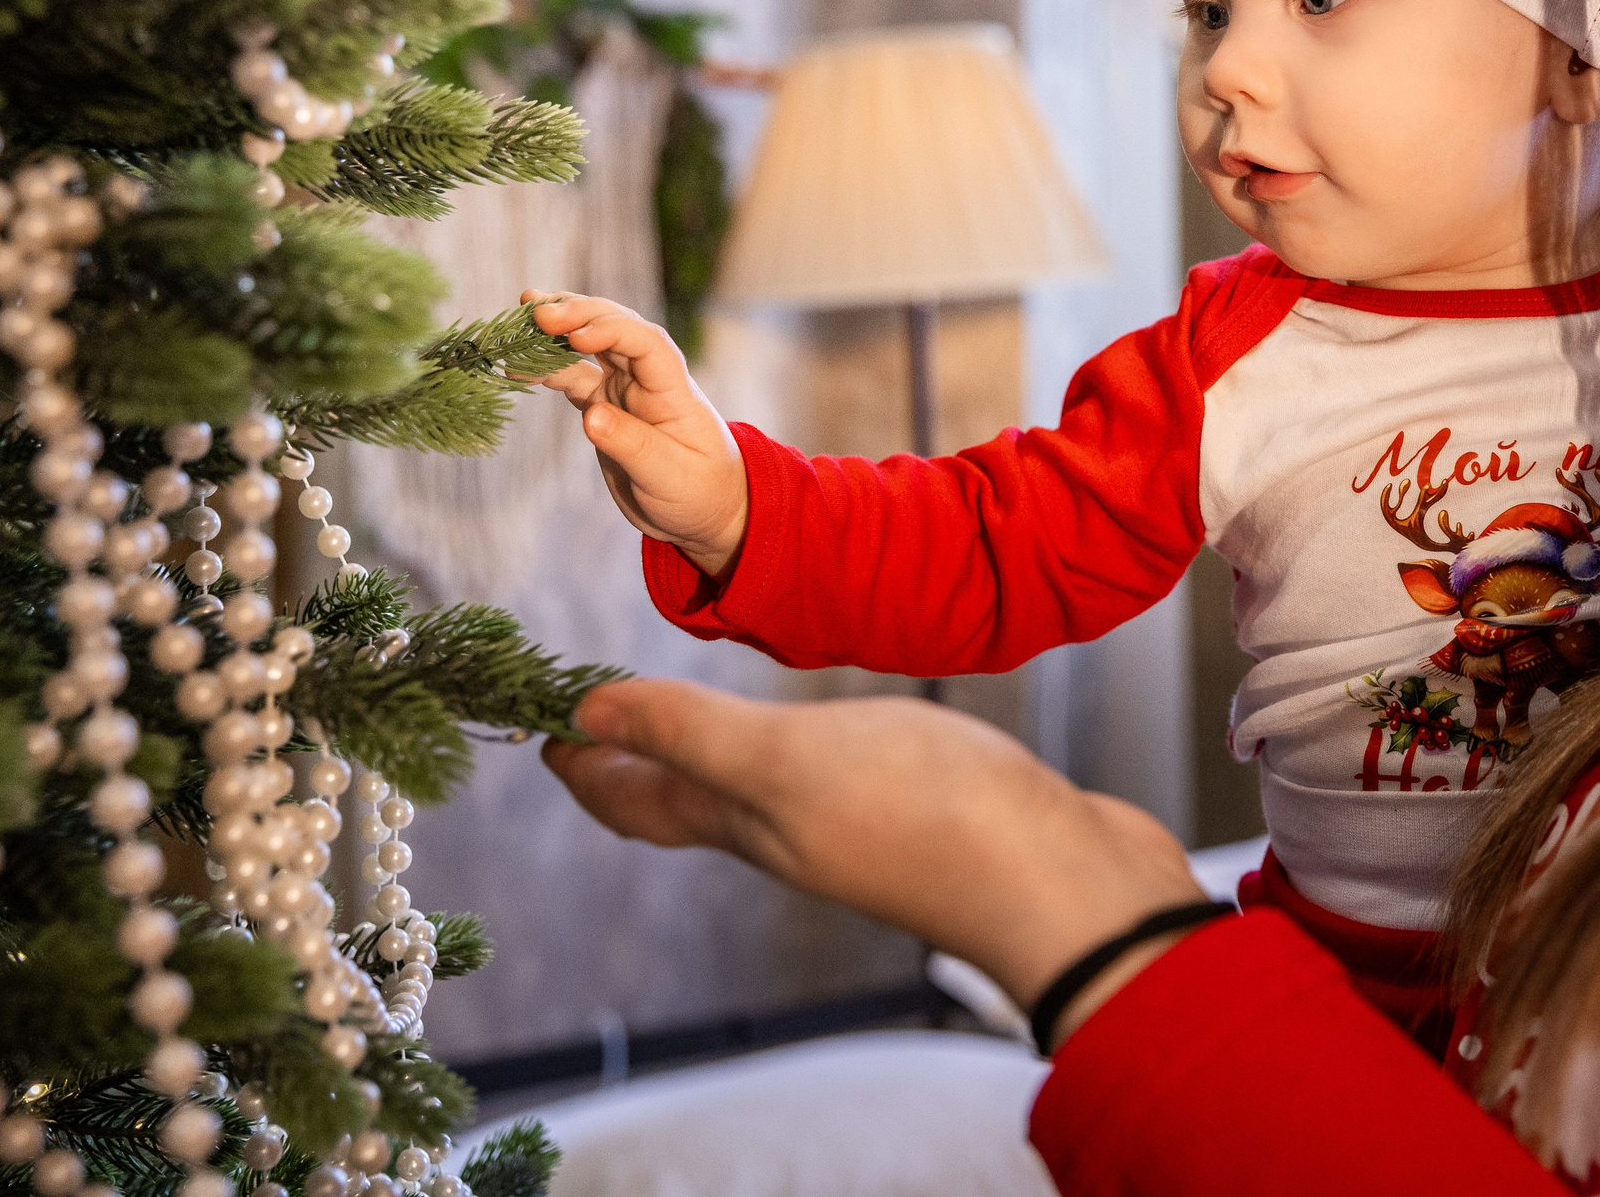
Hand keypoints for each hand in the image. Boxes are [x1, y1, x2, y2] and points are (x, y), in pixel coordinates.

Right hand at [522, 291, 748, 576]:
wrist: (702, 510)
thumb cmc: (697, 491)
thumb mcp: (669, 475)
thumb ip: (630, 445)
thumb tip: (591, 417)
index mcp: (672, 390)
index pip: (645, 342)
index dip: (611, 330)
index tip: (576, 337)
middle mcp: (647, 380)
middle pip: (614, 329)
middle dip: (577, 313)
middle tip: (534, 308)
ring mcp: (624, 390)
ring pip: (589, 347)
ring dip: (558, 330)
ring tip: (520, 319)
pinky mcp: (604, 407)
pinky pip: (572, 377)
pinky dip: (546, 368)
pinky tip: (516, 367)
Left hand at [544, 680, 1206, 1044]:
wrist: (1060, 883)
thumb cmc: (924, 814)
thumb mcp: (783, 757)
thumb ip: (688, 732)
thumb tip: (581, 717)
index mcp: (746, 820)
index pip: (638, 800)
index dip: (583, 766)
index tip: (539, 724)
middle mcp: (789, 832)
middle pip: (687, 803)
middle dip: (634, 761)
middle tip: (595, 717)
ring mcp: (853, 826)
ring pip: (755, 793)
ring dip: (709, 757)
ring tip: (690, 716)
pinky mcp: (916, 809)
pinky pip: (826, 776)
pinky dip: (793, 751)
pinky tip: (815, 728)